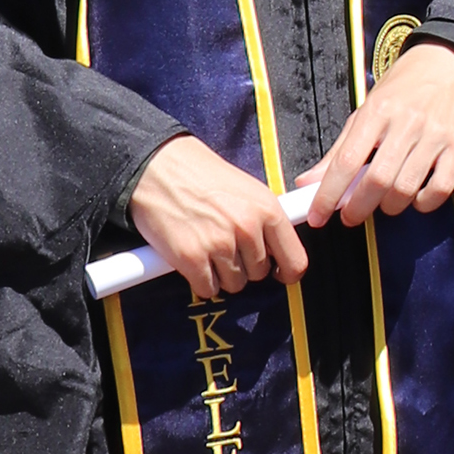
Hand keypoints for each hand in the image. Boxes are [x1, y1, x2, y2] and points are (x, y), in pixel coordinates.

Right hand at [130, 135, 308, 299]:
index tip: (278, 273)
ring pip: (235, 284)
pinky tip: (194, 259)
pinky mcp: (192, 258)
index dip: (286, 272)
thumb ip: (264, 219)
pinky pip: (208, 288)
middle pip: (259, 274)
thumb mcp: (247, 189)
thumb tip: (277, 249)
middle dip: (244, 266)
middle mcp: (247, 228)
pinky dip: (200, 279)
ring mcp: (219, 244)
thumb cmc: (199, 174)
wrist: (157, 165)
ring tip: (207, 248)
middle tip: (225, 246)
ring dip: (221, 273)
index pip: (295, 261)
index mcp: (267, 209)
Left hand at [300, 43, 453, 228]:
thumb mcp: (367, 111)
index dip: (328, 194)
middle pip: (376, 180)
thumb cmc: (403, 89)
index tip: (318, 215)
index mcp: (376, 112)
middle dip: (358, 207)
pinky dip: (423, 203)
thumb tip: (308, 182)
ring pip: (406, 189)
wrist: (450, 64)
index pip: (346, 161)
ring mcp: (435, 136)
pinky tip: (415, 198)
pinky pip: (440, 189)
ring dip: (390, 206)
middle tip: (351, 215)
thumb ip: (339, 150)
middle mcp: (406, 123)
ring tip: (384, 203)